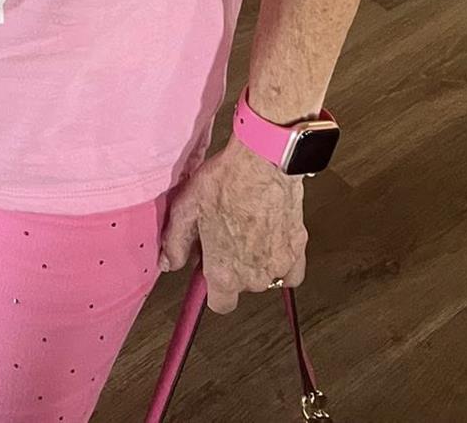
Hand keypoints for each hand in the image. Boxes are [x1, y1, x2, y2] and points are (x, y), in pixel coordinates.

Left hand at [160, 138, 306, 313]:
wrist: (263, 162)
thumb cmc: (225, 182)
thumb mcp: (186, 208)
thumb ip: (175, 243)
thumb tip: (168, 263)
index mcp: (225, 273)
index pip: (220, 304)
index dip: (212, 288)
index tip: (208, 269)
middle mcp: (254, 277)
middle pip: (241, 287)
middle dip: (232, 267)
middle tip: (224, 236)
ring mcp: (279, 266)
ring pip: (264, 277)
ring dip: (255, 262)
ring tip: (246, 230)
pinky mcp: (298, 250)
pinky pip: (290, 271)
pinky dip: (281, 262)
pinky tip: (270, 240)